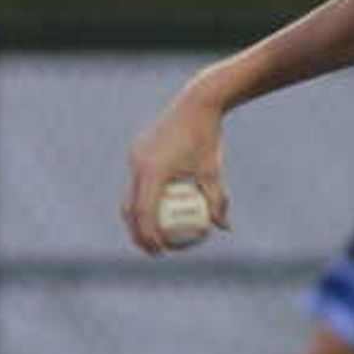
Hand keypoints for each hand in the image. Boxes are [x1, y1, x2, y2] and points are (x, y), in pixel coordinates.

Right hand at [122, 93, 229, 254]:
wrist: (196, 103)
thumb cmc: (208, 138)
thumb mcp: (214, 172)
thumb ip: (217, 201)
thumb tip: (224, 228)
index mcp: (154, 171)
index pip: (144, 212)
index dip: (149, 235)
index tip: (161, 251)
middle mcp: (138, 164)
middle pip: (130, 208)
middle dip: (138, 233)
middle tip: (154, 249)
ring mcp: (135, 156)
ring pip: (130, 195)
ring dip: (137, 218)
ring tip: (152, 235)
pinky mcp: (137, 151)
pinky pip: (136, 181)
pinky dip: (142, 198)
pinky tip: (156, 209)